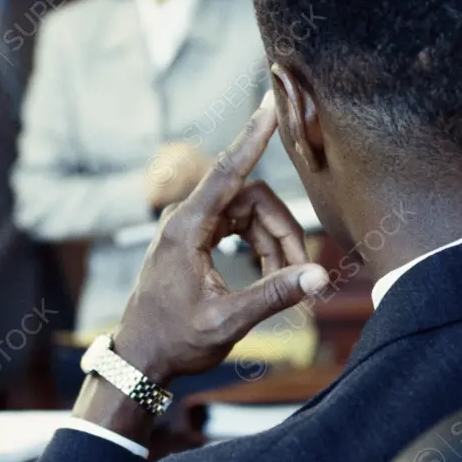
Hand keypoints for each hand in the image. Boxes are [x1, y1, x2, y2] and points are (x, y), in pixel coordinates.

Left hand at [115, 95, 328, 383]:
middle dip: (282, 234)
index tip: (270, 103)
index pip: (227, 172)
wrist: (141, 358)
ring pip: (249, 215)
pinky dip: (259, 250)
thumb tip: (320, 277)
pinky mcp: (194, 238)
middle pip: (251, 200)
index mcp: (185, 229)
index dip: (252, 138)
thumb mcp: (227, 321)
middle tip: (300, 275)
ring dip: (273, 246)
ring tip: (283, 286)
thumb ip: (274, 294)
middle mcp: (184, 219)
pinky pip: (238, 227)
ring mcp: (189, 227)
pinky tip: (269, 279)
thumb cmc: (175, 340)